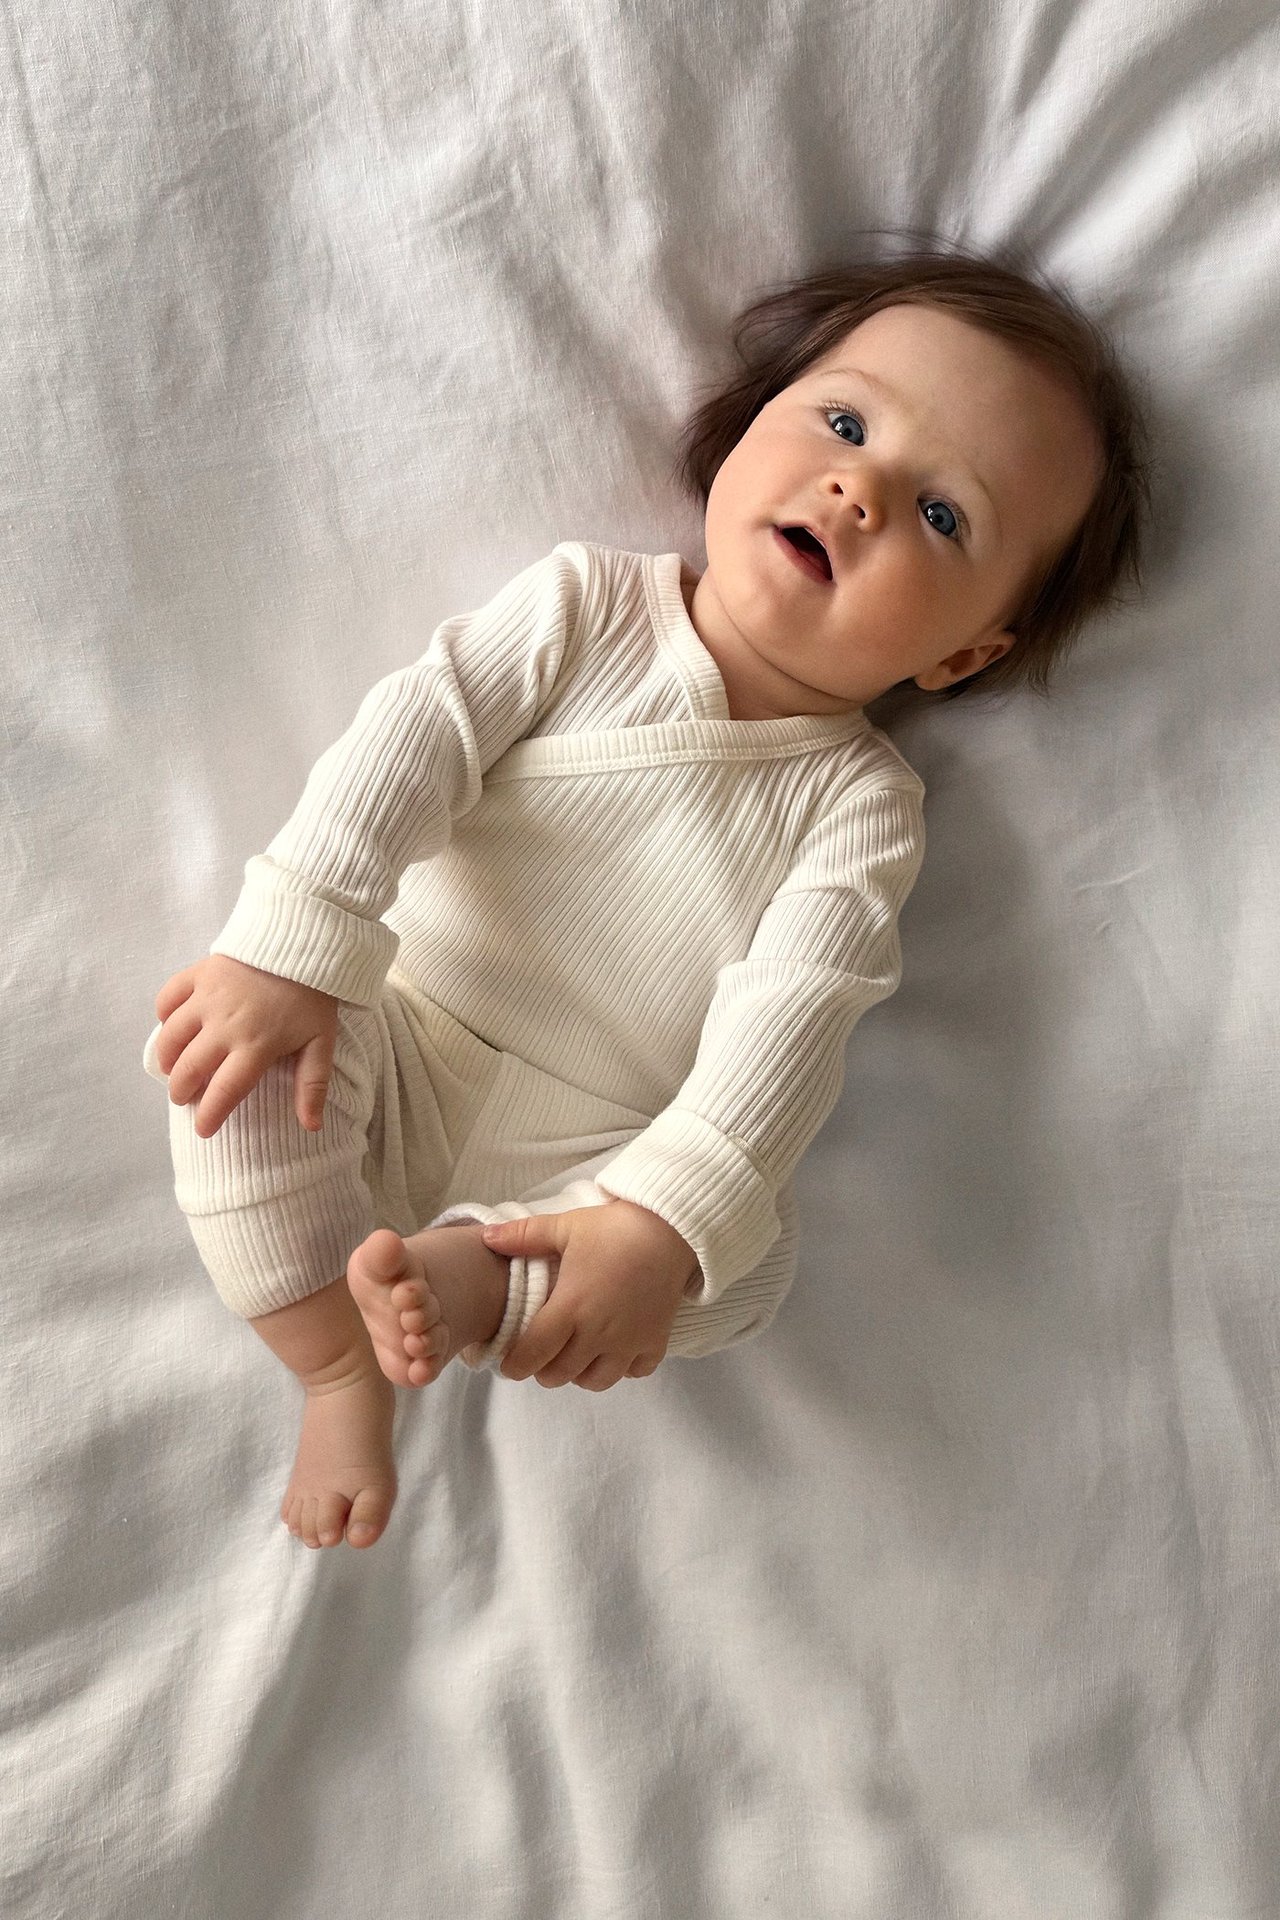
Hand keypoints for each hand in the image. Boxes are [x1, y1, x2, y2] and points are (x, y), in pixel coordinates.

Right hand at [152, 953, 338, 1138]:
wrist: (304, 941)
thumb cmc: (313, 995)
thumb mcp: (321, 1042)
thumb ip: (313, 1085)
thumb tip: (312, 1127)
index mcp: (256, 1046)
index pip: (224, 1091)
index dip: (209, 1116)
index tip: (203, 1130)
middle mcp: (225, 1025)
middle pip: (190, 1068)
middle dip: (181, 1091)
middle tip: (183, 1098)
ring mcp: (207, 997)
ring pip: (171, 1036)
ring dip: (167, 1058)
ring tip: (173, 1069)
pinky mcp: (198, 973)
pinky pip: (168, 997)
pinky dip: (163, 1014)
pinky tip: (170, 1025)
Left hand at [481, 1199, 698, 1391]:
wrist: (671, 1230)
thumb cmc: (612, 1229)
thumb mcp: (564, 1226)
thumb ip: (522, 1236)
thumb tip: (485, 1238)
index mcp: (571, 1308)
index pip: (532, 1355)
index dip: (515, 1366)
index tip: (510, 1363)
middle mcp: (598, 1333)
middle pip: (560, 1375)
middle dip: (543, 1370)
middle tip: (541, 1354)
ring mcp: (629, 1342)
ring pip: (596, 1382)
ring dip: (580, 1374)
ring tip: (576, 1354)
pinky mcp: (655, 1342)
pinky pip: (634, 1372)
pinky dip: (622, 1368)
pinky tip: (615, 1349)